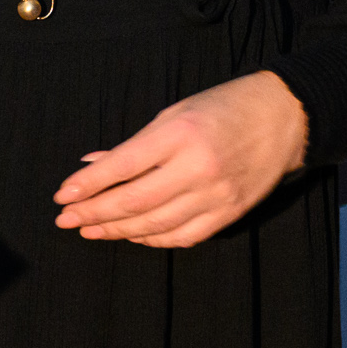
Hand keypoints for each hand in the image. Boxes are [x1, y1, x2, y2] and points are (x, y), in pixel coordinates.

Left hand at [53, 71, 308, 248]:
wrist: (284, 118)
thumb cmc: (222, 108)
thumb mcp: (174, 114)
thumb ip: (135, 145)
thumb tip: (91, 166)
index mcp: (180, 134)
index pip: (122, 166)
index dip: (88, 184)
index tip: (62, 196)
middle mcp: (198, 168)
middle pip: (134, 202)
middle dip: (94, 212)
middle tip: (66, 219)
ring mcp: (216, 195)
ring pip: (155, 225)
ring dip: (117, 230)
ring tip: (90, 229)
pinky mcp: (230, 213)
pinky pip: (183, 237)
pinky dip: (152, 239)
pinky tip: (131, 234)